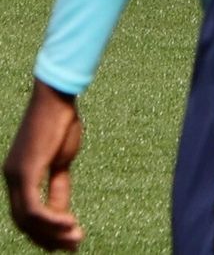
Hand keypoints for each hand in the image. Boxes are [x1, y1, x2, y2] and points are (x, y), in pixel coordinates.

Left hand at [4, 81, 83, 251]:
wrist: (57, 99)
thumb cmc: (61, 123)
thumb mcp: (62, 160)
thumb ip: (59, 184)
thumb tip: (62, 210)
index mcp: (18, 175)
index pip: (26, 213)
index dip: (45, 231)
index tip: (67, 240)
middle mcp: (11, 178)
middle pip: (24, 222)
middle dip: (49, 238)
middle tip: (74, 247)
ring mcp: (15, 176)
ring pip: (29, 219)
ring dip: (53, 233)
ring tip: (76, 239)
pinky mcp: (25, 172)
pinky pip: (35, 207)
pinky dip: (52, 220)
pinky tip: (70, 224)